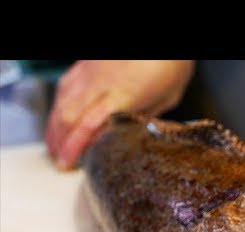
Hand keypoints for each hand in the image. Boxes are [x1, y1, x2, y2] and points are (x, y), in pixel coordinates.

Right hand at [45, 60, 194, 169]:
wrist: (160, 35)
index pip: (88, 127)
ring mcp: (90, 71)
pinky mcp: (86, 63)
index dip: (74, 148)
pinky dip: (59, 105)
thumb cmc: (170, 63)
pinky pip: (66, 86)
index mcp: (123, 96)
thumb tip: (130, 135)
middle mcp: (100, 83)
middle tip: (59, 162)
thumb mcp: (167, 98)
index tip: (68, 164)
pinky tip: (59, 116)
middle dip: (60, 142)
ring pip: (62, 101)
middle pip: (69, 117)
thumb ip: (145, 116)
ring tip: (54, 145)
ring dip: (55, 126)